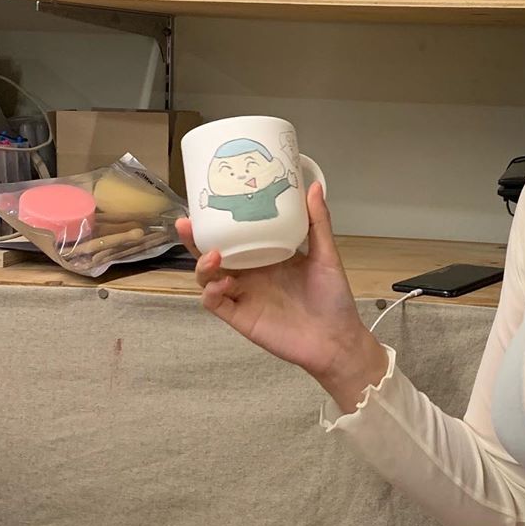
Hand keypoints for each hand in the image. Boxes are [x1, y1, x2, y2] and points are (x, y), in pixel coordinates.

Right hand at [176, 182, 387, 409]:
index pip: (235, 235)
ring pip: (207, 277)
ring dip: (202, 264)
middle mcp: (250, 274)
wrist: (337, 339)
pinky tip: (223, 282)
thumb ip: (318, 223)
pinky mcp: (240, 317)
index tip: (208, 201)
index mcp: (266, 256)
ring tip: (213, 254)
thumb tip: (314, 186)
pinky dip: (212, 291)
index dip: (218, 221)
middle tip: (187, 222)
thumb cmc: (333, 297)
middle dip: (195, 239)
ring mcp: (243, 295)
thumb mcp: (326, 255)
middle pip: (212, 253)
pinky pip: (215, 303)